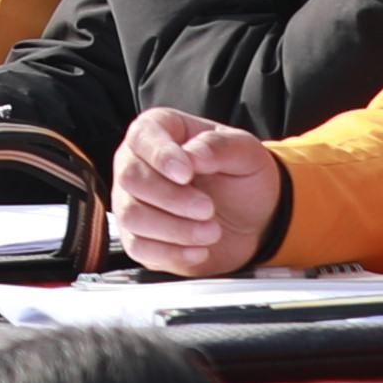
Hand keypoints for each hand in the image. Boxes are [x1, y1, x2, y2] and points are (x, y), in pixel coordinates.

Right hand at [111, 105, 284, 278]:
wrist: (251, 221)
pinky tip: (199, 250)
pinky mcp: (137, 237)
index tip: (188, 174)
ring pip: (131, 216)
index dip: (161, 156)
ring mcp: (132, 201)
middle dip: (172, 198)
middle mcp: (136, 163)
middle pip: (131, 178)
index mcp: (159, 130)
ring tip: (211, 231)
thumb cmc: (243, 178)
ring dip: (175, 229)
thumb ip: (220, 147)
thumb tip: (193, 154)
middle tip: (208, 208)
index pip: (142, 136)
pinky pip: (138, 248)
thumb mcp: (246, 153)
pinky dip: (172, 252)